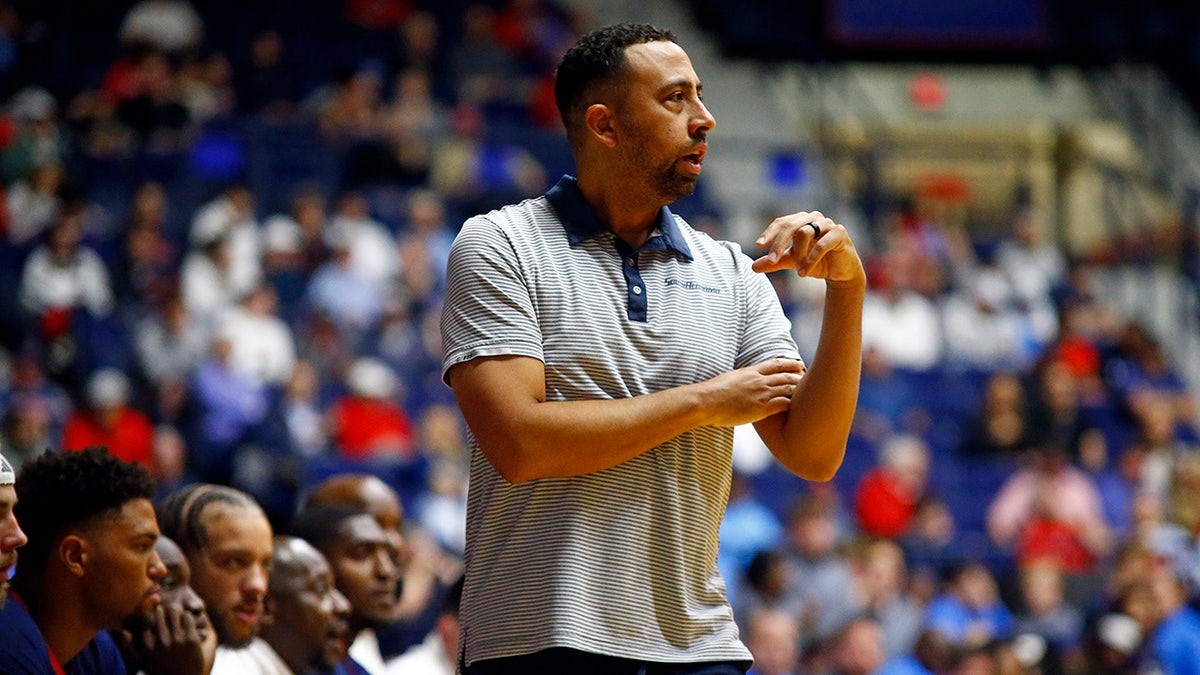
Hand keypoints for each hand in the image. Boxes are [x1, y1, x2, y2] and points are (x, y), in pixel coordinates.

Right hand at [132, 604, 212, 674]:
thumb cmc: (160, 668)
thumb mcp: (140, 661)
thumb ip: (127, 646)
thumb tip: (117, 630)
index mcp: (146, 648)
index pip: (144, 620)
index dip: (147, 613)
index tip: (150, 613)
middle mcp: (161, 643)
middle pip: (159, 612)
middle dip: (161, 610)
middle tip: (163, 611)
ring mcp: (177, 641)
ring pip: (174, 612)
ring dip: (174, 612)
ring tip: (174, 614)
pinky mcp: (191, 639)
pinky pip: (187, 616)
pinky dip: (186, 616)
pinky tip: (184, 620)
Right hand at [695, 358, 804, 426]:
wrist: (706, 401)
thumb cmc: (712, 392)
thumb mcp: (729, 378)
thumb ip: (740, 378)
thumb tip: (741, 379)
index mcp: (751, 371)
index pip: (776, 363)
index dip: (790, 363)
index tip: (799, 364)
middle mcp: (759, 380)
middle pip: (786, 376)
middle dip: (799, 377)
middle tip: (810, 380)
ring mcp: (761, 394)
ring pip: (788, 389)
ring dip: (799, 391)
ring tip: (809, 394)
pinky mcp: (762, 409)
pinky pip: (783, 404)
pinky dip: (793, 404)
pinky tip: (798, 407)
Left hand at [750, 211, 864, 284]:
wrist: (842, 273)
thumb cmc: (816, 263)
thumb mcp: (792, 263)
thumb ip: (774, 263)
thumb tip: (753, 267)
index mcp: (801, 221)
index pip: (781, 222)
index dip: (770, 233)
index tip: (759, 245)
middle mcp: (814, 218)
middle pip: (790, 225)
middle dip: (779, 243)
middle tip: (771, 260)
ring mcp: (828, 224)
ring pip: (804, 232)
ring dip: (798, 255)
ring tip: (797, 271)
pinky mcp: (840, 233)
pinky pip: (822, 243)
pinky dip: (810, 259)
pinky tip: (803, 273)